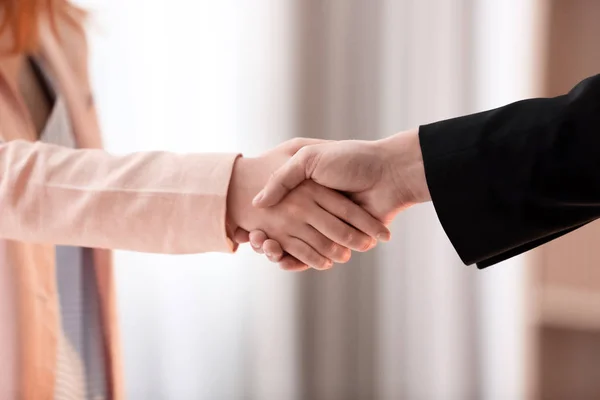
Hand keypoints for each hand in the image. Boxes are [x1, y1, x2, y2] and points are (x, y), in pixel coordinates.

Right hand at [247, 130, 430, 268]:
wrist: (388, 173)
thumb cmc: (350, 160)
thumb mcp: (309, 158)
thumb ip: (283, 177)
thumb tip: (258, 202)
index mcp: (305, 190)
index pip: (274, 209)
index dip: (258, 218)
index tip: (243, 224)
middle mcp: (314, 209)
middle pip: (281, 230)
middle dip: (264, 237)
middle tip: (250, 238)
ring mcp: (328, 226)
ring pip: (295, 245)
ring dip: (277, 250)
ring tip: (265, 247)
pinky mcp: (342, 240)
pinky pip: (316, 255)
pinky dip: (299, 261)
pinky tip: (282, 259)